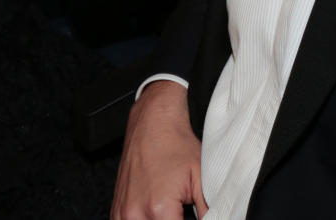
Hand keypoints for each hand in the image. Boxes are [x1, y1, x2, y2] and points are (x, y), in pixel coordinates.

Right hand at [111, 80, 207, 219]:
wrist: (153, 124)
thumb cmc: (175, 145)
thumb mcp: (200, 177)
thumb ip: (208, 208)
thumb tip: (218, 218)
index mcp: (158, 210)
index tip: (195, 216)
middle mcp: (134, 215)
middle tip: (184, 210)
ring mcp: (122, 213)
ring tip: (174, 210)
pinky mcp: (117, 210)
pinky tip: (160, 213)